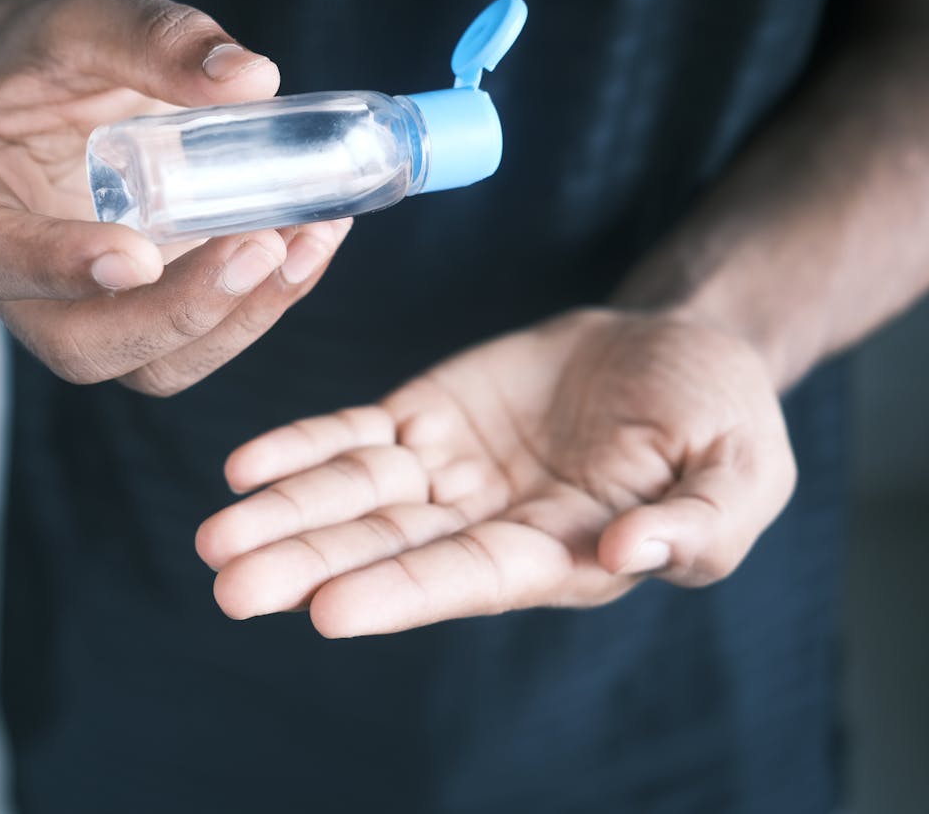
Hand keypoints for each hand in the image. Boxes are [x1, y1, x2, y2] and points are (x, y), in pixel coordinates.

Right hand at [0, 0, 350, 394]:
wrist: (53, 92)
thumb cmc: (53, 59)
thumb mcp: (89, 18)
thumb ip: (157, 38)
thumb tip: (253, 80)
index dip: (61, 269)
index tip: (140, 256)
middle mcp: (15, 280)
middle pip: (81, 346)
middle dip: (179, 315)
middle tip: (260, 249)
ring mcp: (81, 311)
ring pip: (149, 365)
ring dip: (236, 321)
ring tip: (304, 244)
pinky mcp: (141, 317)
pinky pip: (195, 341)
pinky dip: (258, 306)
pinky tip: (305, 248)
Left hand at [196, 309, 795, 636]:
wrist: (675, 345)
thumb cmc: (720, 416)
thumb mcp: (740, 470)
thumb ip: (697, 523)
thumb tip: (630, 553)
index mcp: (560, 554)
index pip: (469, 579)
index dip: (400, 592)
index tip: (327, 610)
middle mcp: (488, 525)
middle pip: (387, 549)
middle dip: (309, 565)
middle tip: (230, 586)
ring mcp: (448, 472)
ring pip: (354, 498)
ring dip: (284, 514)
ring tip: (214, 537)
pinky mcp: (423, 419)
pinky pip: (352, 437)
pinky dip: (301, 449)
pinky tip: (244, 467)